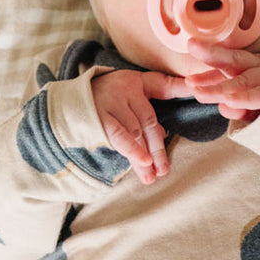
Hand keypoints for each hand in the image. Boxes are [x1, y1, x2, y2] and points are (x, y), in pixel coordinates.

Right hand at [92, 69, 193, 183]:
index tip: (197, 90)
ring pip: (136, 133)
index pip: (163, 86)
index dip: (181, 88)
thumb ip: (142, 113)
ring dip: (145, 158)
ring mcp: (112, 101)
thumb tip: (162, 135)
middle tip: (163, 170)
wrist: (63, 106)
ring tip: (151, 177)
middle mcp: (126, 89)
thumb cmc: (99, 106)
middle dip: (157, 149)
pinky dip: (133, 150)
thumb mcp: (123, 100)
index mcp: (135, 82)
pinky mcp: (100, 116)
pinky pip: (120, 135)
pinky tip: (144, 163)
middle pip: (149, 122)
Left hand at [183, 41, 259, 120]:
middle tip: (190, 56)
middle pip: (232, 61)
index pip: (226, 63)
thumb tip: (224, 106)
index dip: (207, 60)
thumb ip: (236, 106)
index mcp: (252, 65)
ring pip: (242, 82)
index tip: (190, 52)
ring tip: (200, 93)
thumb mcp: (252, 104)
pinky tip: (229, 100)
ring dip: (219, 88)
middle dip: (211, 57)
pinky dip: (244, 98)